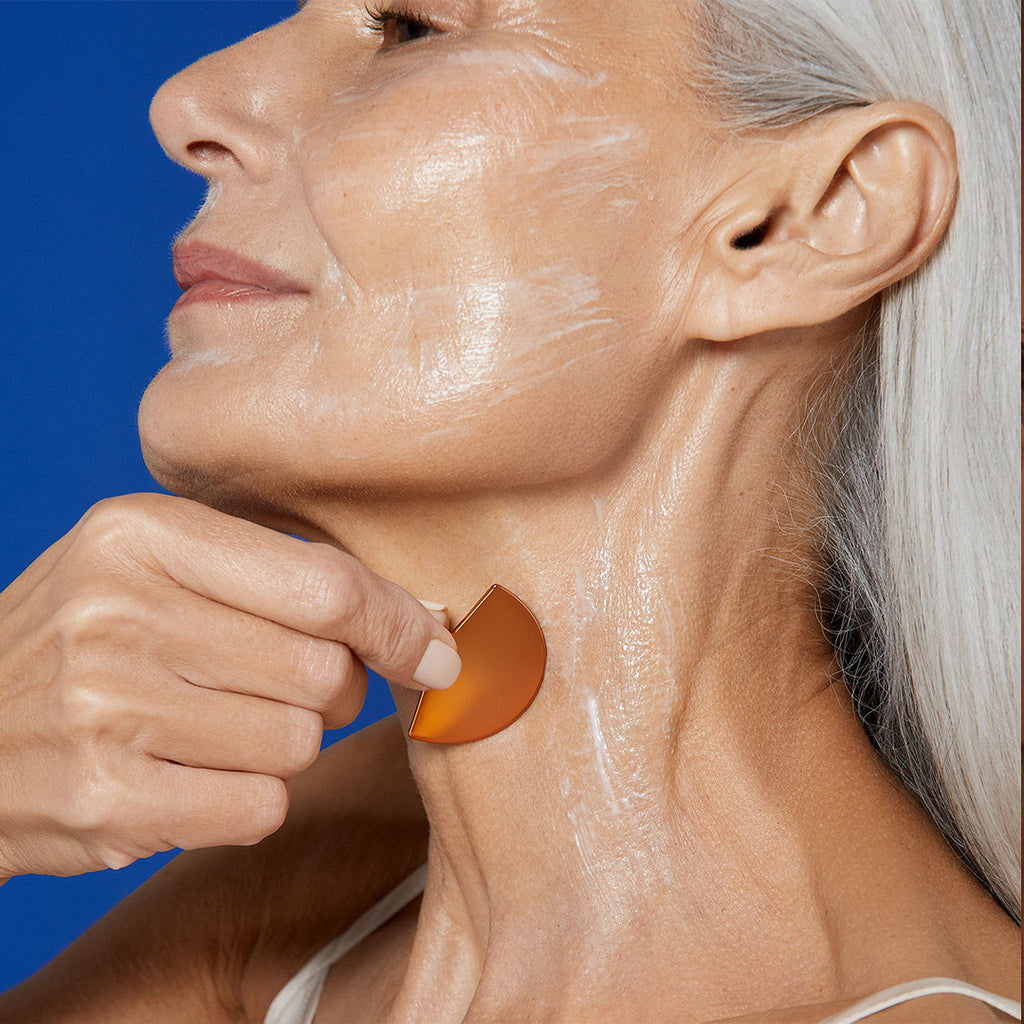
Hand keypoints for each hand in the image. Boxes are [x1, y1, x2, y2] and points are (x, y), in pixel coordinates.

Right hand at [0, 493, 457, 879]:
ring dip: (282, 746)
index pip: (327, 586)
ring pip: (299, 745)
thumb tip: (428, 624)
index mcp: (144, 534)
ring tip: (212, 726)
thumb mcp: (163, 566)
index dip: (399, 624)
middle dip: (328, 689)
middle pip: (326, 672)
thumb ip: (286, 577)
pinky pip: (261, 808)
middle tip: (268, 684)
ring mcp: (105, 709)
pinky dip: (249, 799)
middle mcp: (118, 612)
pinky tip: (191, 776)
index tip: (435, 650)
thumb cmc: (92, 637)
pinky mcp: (106, 800)